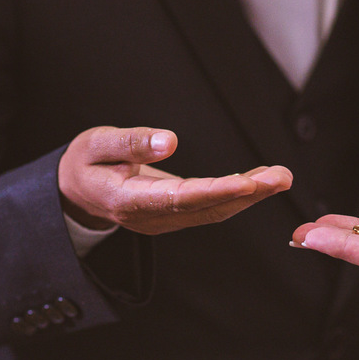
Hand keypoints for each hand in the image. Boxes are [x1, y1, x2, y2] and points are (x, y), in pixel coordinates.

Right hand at [59, 125, 292, 233]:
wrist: (76, 194)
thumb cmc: (85, 163)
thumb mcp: (95, 144)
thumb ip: (130, 143)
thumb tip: (168, 140)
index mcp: (130, 200)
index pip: (180, 198)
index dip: (216, 192)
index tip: (249, 183)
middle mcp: (153, 217)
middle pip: (207, 208)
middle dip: (248, 194)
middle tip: (282, 177)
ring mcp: (166, 220)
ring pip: (214, 211)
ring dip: (251, 195)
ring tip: (281, 177)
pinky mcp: (175, 215)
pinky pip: (210, 208)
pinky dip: (238, 195)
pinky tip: (261, 181)